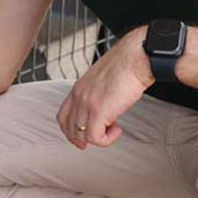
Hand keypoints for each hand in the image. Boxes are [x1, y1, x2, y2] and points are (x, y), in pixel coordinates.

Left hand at [56, 27, 153, 149]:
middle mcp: (79, 96)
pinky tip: (117, 130)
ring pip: (80, 134)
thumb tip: (105, 109)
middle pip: (68, 128)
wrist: (135, 58)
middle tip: (98, 139)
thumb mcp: (102, 80)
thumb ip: (97, 94)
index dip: (70, 130)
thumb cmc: (125, 65)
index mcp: (78, 88)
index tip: (81, 137)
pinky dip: (106, 139)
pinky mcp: (99, 111)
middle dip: (81, 139)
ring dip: (99, 137)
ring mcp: (86, 104)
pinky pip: (95, 137)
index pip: (63, 115)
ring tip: (113, 129)